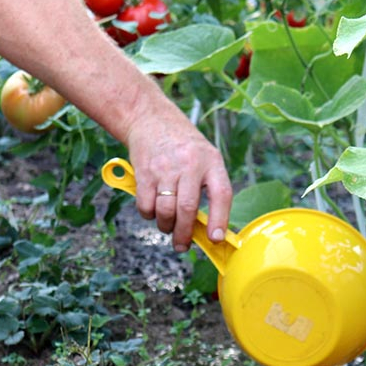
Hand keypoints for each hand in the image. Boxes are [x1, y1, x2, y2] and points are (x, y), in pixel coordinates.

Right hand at [125, 109, 230, 251]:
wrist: (151, 119)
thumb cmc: (182, 146)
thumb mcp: (204, 158)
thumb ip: (208, 188)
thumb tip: (208, 228)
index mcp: (212, 162)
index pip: (221, 194)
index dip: (219, 219)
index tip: (215, 239)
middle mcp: (190, 164)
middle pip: (187, 208)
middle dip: (184, 233)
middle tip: (182, 245)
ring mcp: (166, 168)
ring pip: (166, 211)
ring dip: (166, 226)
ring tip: (168, 226)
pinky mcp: (144, 172)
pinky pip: (146, 205)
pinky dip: (149, 215)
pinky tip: (153, 211)